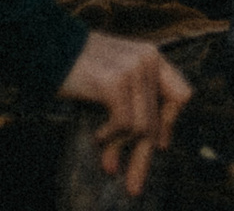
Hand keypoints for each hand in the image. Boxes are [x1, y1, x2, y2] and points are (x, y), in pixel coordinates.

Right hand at [58, 33, 191, 195]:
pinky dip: (110, 137)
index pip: (181, 95)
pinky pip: (124, 124)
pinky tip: (98, 137)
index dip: (170, 123)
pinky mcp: (116, 82)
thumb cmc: (83, 67)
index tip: (159, 145)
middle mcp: (148, 60)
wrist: (53, 48)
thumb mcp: (118, 75)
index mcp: (152, 56)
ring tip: (107, 159)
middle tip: (133, 185)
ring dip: (121, 148)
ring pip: (142, 128)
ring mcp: (133, 69)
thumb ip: (139, 99)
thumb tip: (159, 143)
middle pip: (157, 120)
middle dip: (143, 155)